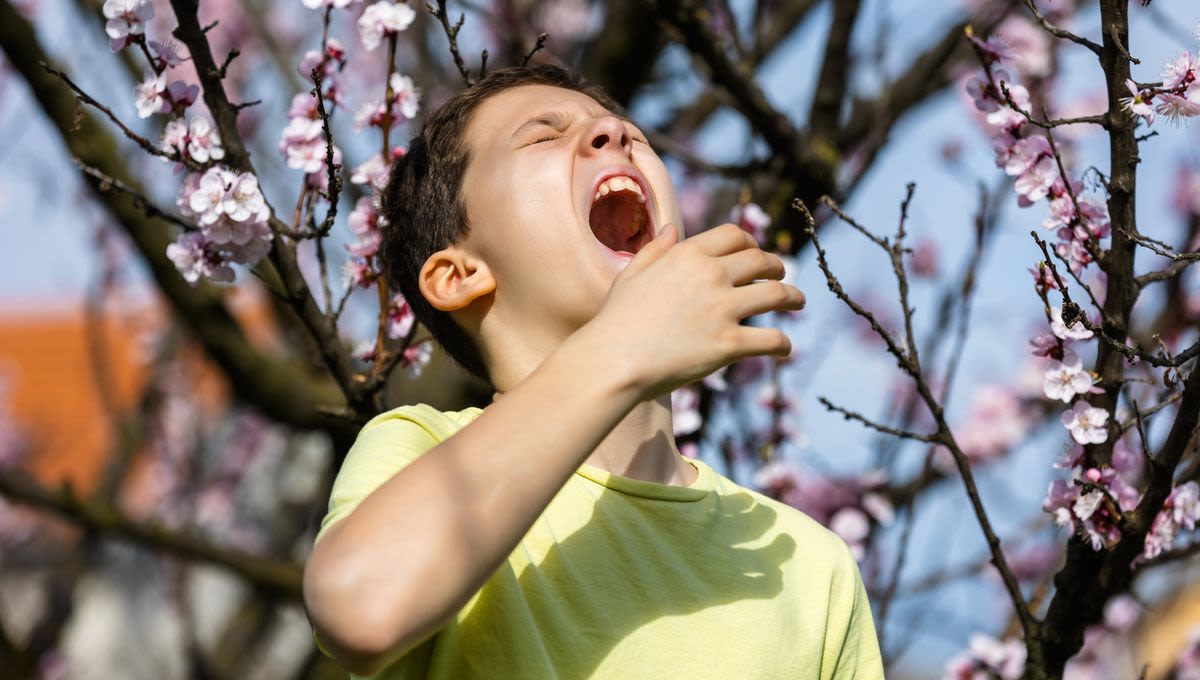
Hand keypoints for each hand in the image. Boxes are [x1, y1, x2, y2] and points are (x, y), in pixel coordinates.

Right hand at [584, 222, 805, 401]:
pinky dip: (783, 344)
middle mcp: (712, 276)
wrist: (613, 360)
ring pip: (777, 295)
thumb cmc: (617, 319)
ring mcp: (723, 310)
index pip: (735, 236)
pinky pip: (771, 340)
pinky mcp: (729, 345)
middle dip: (777, 267)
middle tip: (781, 276)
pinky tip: (784, 348)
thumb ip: (656, 249)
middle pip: (762, 261)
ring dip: (793, 298)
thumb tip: (672, 229)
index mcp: (689, 254)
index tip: (755, 253)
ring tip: (797, 303)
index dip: (751, 242)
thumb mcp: (632, 274)